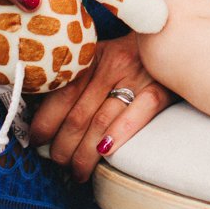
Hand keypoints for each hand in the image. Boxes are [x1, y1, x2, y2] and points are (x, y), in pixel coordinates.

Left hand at [28, 34, 170, 180]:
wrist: (172, 36)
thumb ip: (80, 78)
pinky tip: (105, 153)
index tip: (37, 141)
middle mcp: (113, 67)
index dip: (45, 122)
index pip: (62, 95)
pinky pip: (137, 115)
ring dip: (84, 154)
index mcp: (93, 59)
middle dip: (63, 147)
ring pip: (101, 122)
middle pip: (79, 116)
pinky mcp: (160, 90)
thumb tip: (44, 113)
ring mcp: (137, 78)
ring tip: (77, 172)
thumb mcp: (102, 56)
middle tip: (58, 163)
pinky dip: (119, 134)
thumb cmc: (132, 53)